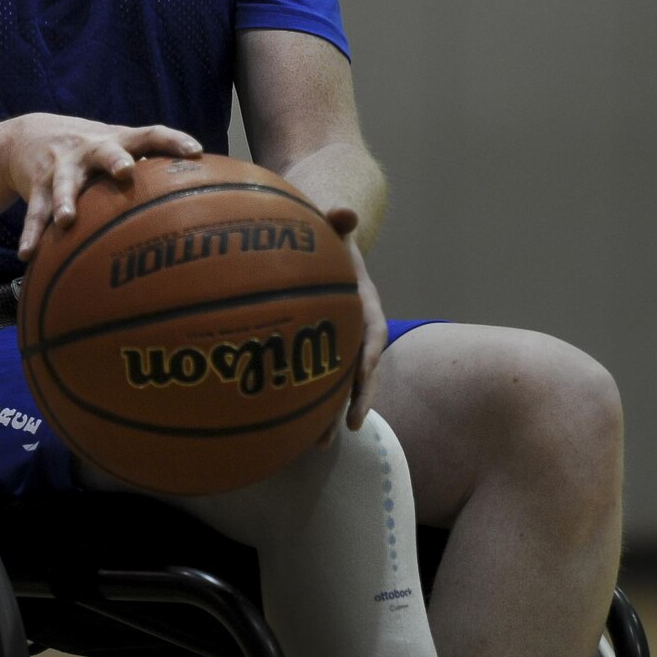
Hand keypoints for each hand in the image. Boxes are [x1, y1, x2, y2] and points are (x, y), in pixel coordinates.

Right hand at [5, 113, 201, 259]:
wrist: (28, 136)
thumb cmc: (92, 152)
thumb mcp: (118, 149)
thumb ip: (150, 167)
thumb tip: (197, 198)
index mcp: (116, 140)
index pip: (150, 134)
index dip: (173, 140)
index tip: (195, 150)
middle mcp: (89, 150)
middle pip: (105, 152)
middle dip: (116, 160)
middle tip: (126, 171)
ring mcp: (60, 167)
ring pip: (63, 183)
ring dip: (64, 201)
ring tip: (65, 220)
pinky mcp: (36, 186)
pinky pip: (34, 213)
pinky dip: (32, 234)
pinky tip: (28, 254)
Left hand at [326, 206, 387, 431]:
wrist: (324, 244)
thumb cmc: (327, 236)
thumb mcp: (332, 226)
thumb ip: (336, 220)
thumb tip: (344, 210)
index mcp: (365, 306)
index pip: (372, 340)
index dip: (367, 369)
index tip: (361, 390)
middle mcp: (357, 331)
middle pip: (358, 374)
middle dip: (351, 404)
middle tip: (339, 433)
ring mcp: (340, 344)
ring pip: (339, 383)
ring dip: (329, 413)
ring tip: (313, 446)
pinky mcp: (321, 350)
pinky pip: (318, 378)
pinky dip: (308, 400)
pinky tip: (285, 425)